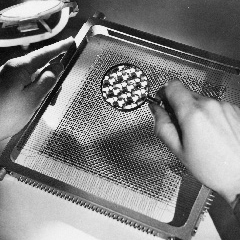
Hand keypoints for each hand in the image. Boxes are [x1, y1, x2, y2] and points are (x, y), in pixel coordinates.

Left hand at [0, 37, 73, 140]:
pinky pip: (29, 84)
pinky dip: (37, 91)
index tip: (71, 42)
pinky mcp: (10, 86)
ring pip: (36, 77)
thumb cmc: (6, 115)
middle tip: (55, 97)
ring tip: (45, 104)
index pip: (45, 54)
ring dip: (45, 88)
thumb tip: (58, 66)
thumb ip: (48, 80)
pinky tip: (37, 103)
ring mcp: (11, 77)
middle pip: (41, 67)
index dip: (60, 48)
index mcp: (20, 68)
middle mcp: (14, 69)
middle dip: (53, 79)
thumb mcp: (33, 98)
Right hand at [149, 80, 239, 206]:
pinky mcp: (235, 110)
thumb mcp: (178, 150)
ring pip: (200, 101)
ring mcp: (225, 106)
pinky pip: (214, 107)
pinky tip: (212, 133)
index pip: (172, 86)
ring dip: (195, 112)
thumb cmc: (214, 169)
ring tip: (199, 135)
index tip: (163, 102)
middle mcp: (211, 105)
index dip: (164, 93)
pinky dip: (209, 115)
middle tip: (180, 126)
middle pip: (186, 93)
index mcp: (193, 113)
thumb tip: (155, 110)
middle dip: (178, 107)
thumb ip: (162, 126)